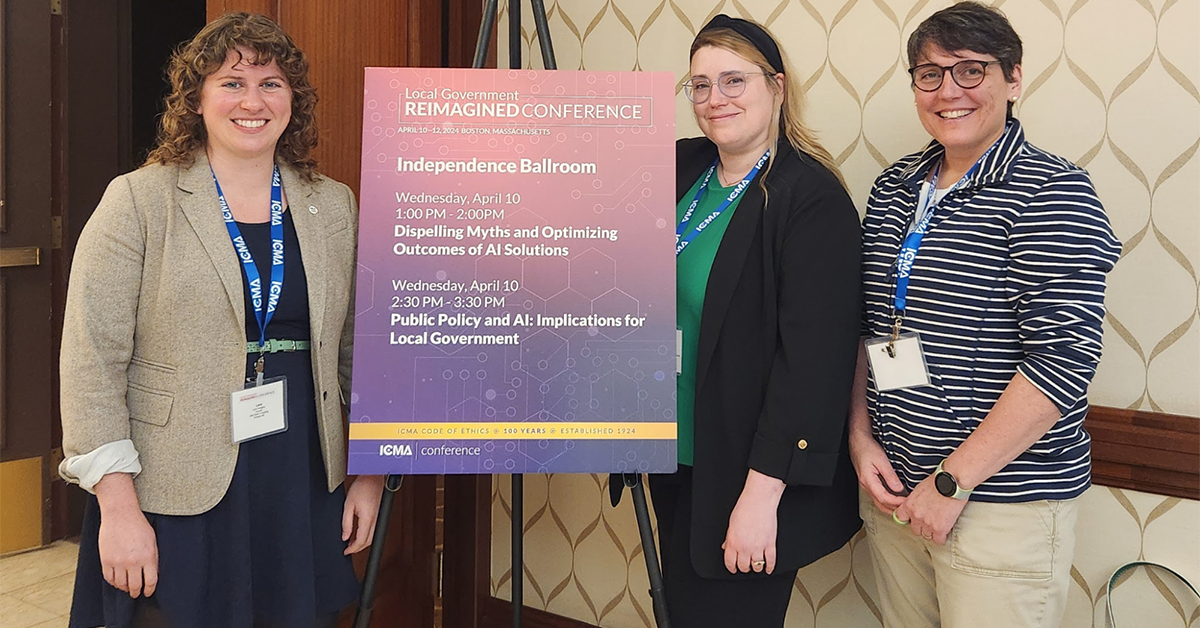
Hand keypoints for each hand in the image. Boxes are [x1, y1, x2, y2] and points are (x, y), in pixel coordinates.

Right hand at [95, 474, 157, 597]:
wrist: (120, 514)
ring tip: (127, 588)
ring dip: (124, 588)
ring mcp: (118, 562)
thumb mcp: (153, 541)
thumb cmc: (138, 525)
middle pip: (135, 586)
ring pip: (121, 584)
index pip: (151, 581)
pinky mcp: (106, 560)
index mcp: (148, 557)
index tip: (148, 592)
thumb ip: (154, 558)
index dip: (150, 590)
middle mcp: (133, 562)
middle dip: (137, 592)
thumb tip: (153, 574)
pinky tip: (117, 581)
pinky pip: (108, 578)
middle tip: (137, 594)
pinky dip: (113, 582)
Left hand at [342, 475, 385, 553]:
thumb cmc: (362, 486)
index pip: (361, 541)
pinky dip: (366, 535)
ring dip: (363, 543)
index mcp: (368, 518)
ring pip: (372, 537)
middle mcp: (376, 520)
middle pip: (368, 542)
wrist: (373, 477)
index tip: (346, 552)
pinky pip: (374, 529)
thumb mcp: (348, 504)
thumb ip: (346, 523)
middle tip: (348, 549)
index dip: (353, 549)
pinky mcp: (379, 514)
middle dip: (358, 548)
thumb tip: (345, 536)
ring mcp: (379, 517)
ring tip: (352, 543)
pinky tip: (359, 533)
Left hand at [721, 470, 783, 574]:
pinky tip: (768, 569)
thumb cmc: (744, 508)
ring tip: (755, 565)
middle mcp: (745, 547)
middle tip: (744, 566)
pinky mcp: (770, 544)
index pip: (730, 562)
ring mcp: (759, 547)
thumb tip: (726, 546)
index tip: (733, 568)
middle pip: (744, 567)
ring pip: (757, 566)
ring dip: (756, 568)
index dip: (731, 568)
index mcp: (733, 542)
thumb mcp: (731, 523)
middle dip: (743, 568)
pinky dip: (770, 567)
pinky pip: (771, 561)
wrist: (759, 500)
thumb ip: (729, 537)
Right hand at [848, 430, 905, 512]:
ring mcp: (867, 485)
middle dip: (894, 510)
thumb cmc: (866, 448)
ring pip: (879, 502)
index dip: (897, 503)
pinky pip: (878, 496)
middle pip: (881, 505)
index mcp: (869, 481)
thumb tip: (899, 489)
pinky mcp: (869, 482)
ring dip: (891, 507)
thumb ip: (890, 476)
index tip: (907, 502)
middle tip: (907, 510)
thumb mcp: (881, 460)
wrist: (857, 441)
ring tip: (903, 507)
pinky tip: (895, 499)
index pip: (884, 498)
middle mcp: (867, 486)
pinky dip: (887, 501)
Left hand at [892, 475, 966, 544]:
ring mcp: (927, 523)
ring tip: (939, 525)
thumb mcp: (920, 488)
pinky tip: (945, 532)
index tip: (914, 518)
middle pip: (915, 530)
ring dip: (932, 532)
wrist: (952, 482)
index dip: (908, 519)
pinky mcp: (940, 528)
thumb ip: (916, 500)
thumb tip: (917, 505)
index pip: (900, 518)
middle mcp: (916, 515)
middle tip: (931, 521)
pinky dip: (942, 537)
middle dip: (922, 526)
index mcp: (909, 505)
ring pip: (926, 536)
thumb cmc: (939, 481)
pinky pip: (938, 541)